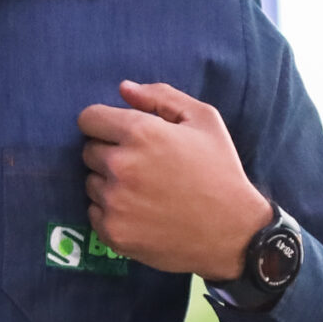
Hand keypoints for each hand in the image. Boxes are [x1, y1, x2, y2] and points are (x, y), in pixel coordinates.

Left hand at [77, 81, 273, 279]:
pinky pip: (94, 213)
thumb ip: (161, 97)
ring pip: (91, 182)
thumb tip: (124, 88)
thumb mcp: (203, 120)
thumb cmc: (220, 171)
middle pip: (88, 151)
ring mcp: (114, 202)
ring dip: (109, 184)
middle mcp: (120, 165)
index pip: (89, 118)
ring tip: (144, 191)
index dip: (105, 124)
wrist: (234, 233)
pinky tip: (140, 213)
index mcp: (140, 132)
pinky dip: (111, 212)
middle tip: (142, 166)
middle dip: (109, 153)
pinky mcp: (113, 232)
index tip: (121, 134)